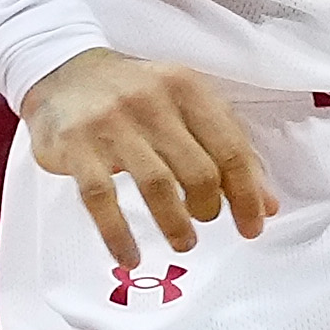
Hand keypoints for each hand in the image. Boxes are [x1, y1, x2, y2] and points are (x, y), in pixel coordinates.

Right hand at [22, 49, 277, 271]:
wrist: (62, 72)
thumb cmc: (138, 97)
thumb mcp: (187, 108)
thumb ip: (228, 150)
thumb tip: (267, 206)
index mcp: (188, 90)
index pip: (231, 149)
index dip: (248, 195)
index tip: (253, 227)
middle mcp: (152, 102)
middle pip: (199, 170)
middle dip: (210, 207)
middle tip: (207, 222)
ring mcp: (111, 123)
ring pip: (156, 185)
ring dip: (175, 224)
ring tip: (184, 243)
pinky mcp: (75, 146)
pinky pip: (102, 199)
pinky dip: (119, 235)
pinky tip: (130, 258)